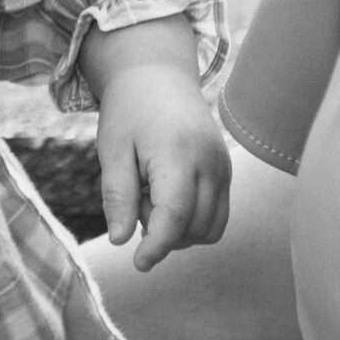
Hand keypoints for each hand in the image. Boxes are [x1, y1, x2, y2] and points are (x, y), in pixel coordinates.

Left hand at [82, 19, 230, 272]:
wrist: (159, 76)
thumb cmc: (129, 112)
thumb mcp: (112, 150)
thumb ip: (117, 196)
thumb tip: (120, 241)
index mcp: (179, 154)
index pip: (175, 217)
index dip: (157, 246)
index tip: (137, 264)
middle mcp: (211, 163)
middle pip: (195, 228)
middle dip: (162, 232)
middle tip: (137, 198)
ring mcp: (224, 167)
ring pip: (211, 228)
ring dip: (179, 229)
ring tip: (152, 195)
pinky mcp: (227, 171)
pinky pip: (218, 215)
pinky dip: (193, 220)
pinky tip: (168, 195)